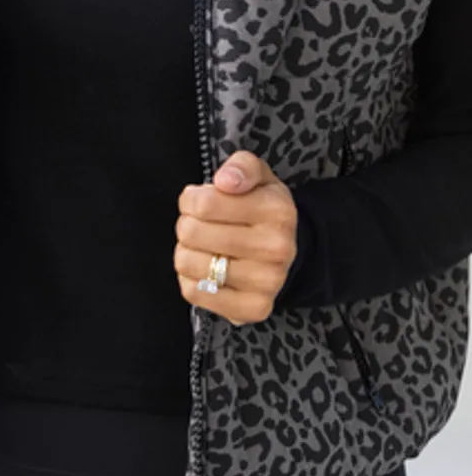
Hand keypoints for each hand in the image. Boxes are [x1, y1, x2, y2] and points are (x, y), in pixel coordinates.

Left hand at [175, 151, 297, 324]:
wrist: (289, 250)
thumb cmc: (262, 208)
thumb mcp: (258, 176)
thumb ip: (241, 166)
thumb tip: (225, 181)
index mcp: (276, 210)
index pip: (203, 202)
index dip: (191, 199)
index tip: (201, 202)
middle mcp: (276, 248)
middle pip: (191, 232)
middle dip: (188, 224)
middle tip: (202, 225)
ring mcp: (267, 282)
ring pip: (187, 263)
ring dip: (187, 252)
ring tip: (205, 247)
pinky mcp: (252, 309)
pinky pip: (194, 293)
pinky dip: (192, 280)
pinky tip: (208, 270)